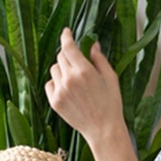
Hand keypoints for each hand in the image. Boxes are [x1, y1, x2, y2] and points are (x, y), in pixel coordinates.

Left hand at [45, 28, 124, 144]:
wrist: (103, 129)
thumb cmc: (110, 103)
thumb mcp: (110, 77)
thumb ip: (99, 59)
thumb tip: (93, 45)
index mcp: (84, 71)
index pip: (68, 47)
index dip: (66, 37)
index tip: (66, 32)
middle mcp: (69, 79)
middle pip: (60, 57)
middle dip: (68, 56)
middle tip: (78, 63)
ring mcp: (60, 91)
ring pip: (54, 69)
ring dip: (62, 69)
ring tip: (75, 80)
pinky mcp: (54, 101)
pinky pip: (49, 83)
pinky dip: (56, 82)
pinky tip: (68, 89)